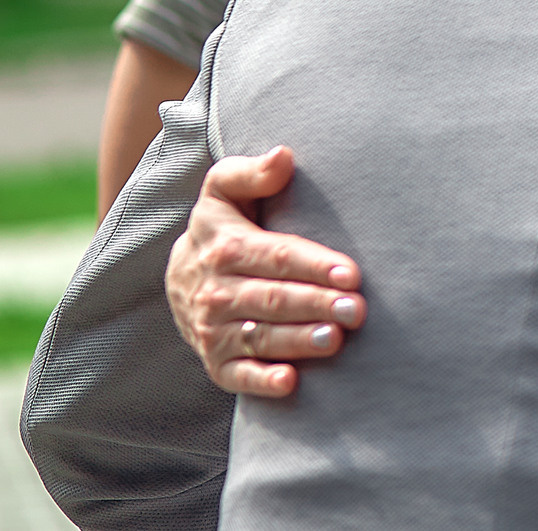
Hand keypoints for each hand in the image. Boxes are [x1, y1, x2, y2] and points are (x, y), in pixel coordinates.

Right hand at [163, 146, 364, 396]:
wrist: (180, 274)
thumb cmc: (223, 224)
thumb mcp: (225, 190)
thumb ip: (251, 172)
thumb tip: (284, 155)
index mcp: (226, 247)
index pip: (277, 256)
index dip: (314, 266)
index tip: (351, 274)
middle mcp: (216, 291)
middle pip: (273, 299)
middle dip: (316, 304)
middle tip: (357, 310)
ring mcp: (213, 329)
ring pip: (259, 336)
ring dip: (296, 341)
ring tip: (333, 340)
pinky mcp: (215, 361)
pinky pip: (235, 375)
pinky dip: (260, 381)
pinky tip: (290, 382)